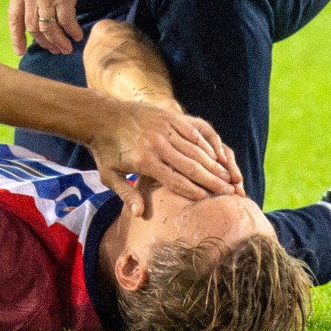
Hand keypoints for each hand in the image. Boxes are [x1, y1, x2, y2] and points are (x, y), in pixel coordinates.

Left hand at [9, 0, 88, 55]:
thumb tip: (36, 14)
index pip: (14, 17)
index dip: (16, 37)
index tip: (19, 51)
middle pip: (33, 27)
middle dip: (43, 42)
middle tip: (54, 50)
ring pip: (49, 28)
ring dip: (58, 41)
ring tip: (66, 48)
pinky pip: (66, 21)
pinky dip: (71, 31)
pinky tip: (77, 36)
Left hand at [89, 103, 244, 215]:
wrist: (101, 116)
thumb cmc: (105, 150)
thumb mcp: (109, 176)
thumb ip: (127, 194)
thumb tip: (140, 214)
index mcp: (144, 161)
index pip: (175, 180)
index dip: (194, 191)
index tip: (209, 200)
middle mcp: (158, 144)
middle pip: (191, 166)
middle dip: (212, 181)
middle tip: (228, 192)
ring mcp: (165, 128)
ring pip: (197, 148)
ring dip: (214, 164)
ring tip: (228, 177)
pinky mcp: (170, 116)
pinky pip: (195, 131)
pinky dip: (208, 144)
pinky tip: (217, 155)